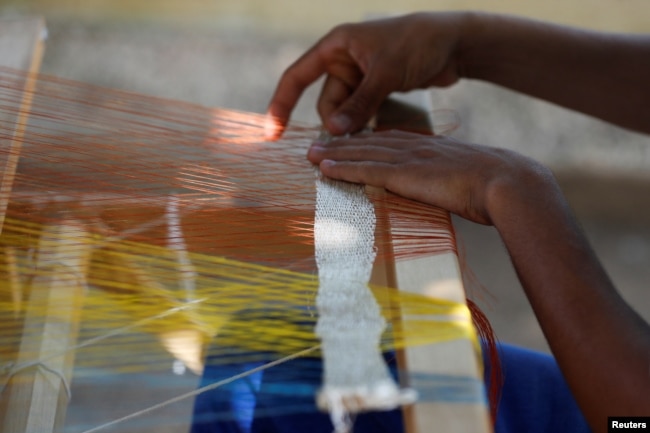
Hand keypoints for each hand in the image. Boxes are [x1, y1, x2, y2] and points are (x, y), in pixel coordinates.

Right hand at [266, 12, 467, 138]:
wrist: (454, 44)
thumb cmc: (418, 44)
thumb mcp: (384, 74)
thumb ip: (358, 104)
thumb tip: (332, 132)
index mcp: (336, 45)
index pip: (297, 76)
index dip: (281, 104)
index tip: (272, 132)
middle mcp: (343, 60)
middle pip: (325, 102)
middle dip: (334, 122)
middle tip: (349, 139)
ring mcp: (359, 76)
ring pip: (343, 111)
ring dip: (351, 126)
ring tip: (368, 134)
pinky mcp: (374, 89)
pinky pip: (359, 113)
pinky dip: (363, 125)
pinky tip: (374, 133)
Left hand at [307, 130, 550, 225]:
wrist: (508, 183)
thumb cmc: (497, 187)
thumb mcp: (470, 179)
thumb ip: (452, 181)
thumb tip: (453, 192)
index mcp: (432, 148)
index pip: (392, 141)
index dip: (367, 141)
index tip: (350, 142)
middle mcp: (416, 147)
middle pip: (370, 142)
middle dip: (342, 143)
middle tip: (317, 144)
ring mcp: (409, 158)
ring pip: (362, 153)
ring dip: (333, 153)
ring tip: (310, 153)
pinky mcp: (404, 174)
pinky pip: (365, 169)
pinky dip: (341, 168)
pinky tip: (323, 167)